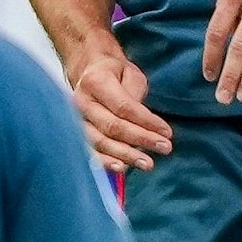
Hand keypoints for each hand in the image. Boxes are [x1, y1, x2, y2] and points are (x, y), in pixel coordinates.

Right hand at [69, 54, 171, 172]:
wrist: (88, 73)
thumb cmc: (114, 74)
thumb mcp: (130, 74)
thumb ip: (135, 96)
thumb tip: (143, 123)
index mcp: (95, 81)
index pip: (123, 107)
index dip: (146, 121)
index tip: (167, 132)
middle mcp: (81, 102)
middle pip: (112, 126)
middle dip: (141, 139)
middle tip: (165, 148)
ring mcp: (74, 119)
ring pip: (100, 142)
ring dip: (125, 155)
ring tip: (147, 163)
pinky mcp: (74, 134)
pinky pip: (89, 151)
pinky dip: (105, 162)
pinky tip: (122, 168)